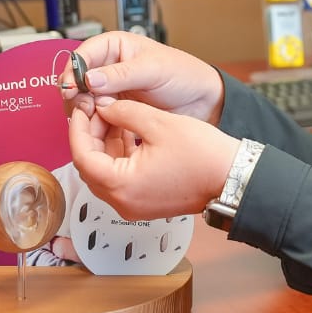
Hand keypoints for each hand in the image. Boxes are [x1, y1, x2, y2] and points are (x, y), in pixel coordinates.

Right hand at [61, 31, 225, 124]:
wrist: (201, 101)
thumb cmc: (183, 74)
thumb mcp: (153, 70)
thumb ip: (121, 74)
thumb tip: (89, 78)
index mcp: (114, 46)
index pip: (82, 54)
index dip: (73, 70)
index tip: (71, 87)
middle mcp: (108, 66)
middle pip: (76, 78)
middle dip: (76, 92)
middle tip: (83, 106)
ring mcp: (110, 89)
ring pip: (83, 99)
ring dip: (84, 109)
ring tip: (93, 116)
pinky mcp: (115, 108)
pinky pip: (96, 115)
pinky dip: (95, 121)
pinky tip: (101, 126)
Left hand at [68, 96, 240, 219]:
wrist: (233, 178)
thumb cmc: (202, 155)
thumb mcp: (157, 123)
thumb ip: (123, 112)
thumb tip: (102, 107)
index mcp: (121, 185)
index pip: (81, 156)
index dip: (78, 127)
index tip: (82, 107)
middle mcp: (122, 202)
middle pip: (90, 166)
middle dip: (91, 134)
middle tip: (97, 108)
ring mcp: (133, 205)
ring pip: (105, 172)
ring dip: (105, 144)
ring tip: (115, 116)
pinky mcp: (145, 202)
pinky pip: (121, 178)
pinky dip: (120, 155)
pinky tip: (129, 132)